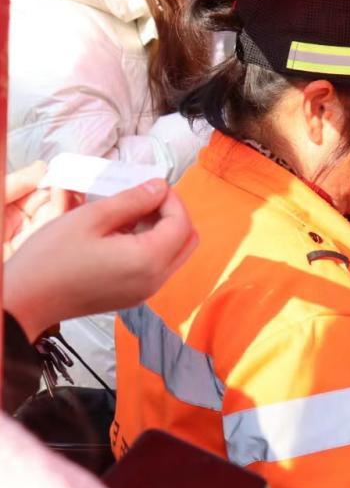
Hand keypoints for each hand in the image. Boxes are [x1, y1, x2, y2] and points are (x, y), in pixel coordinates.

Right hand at [5, 179, 197, 339]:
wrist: (24, 301)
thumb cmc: (50, 260)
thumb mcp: (91, 218)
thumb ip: (132, 200)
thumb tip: (160, 187)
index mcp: (148, 261)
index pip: (181, 223)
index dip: (171, 199)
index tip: (151, 186)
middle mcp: (155, 281)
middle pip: (187, 240)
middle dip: (173, 214)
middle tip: (145, 198)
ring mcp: (145, 293)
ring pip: (175, 254)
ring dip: (163, 230)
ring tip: (130, 215)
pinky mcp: (133, 297)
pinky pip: (158, 268)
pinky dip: (151, 247)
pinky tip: (122, 235)